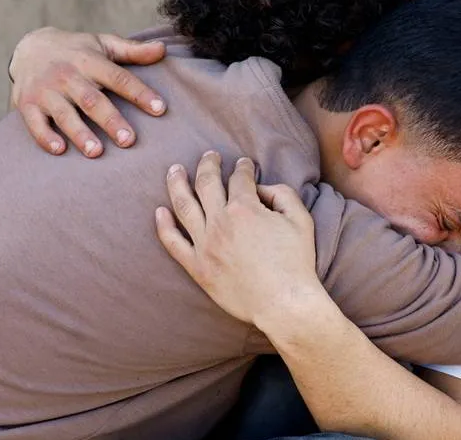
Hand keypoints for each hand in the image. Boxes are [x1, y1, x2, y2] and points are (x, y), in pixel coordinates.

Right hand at [9, 27, 167, 156]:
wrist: (29, 48)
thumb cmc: (76, 51)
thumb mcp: (103, 44)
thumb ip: (132, 50)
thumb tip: (163, 49)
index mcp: (90, 61)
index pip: (118, 77)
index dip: (139, 93)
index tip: (160, 109)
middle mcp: (67, 75)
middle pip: (91, 99)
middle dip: (110, 120)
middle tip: (129, 140)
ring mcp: (46, 91)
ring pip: (64, 114)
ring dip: (79, 133)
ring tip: (96, 152)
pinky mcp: (27, 104)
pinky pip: (34, 123)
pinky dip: (45, 136)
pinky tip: (59, 150)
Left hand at [155, 152, 324, 328]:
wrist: (284, 303)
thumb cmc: (296, 263)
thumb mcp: (301, 219)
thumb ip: (282, 194)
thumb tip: (262, 189)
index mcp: (245, 208)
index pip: (239, 178)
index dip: (243, 167)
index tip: (244, 165)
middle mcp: (220, 222)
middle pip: (206, 182)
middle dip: (208, 164)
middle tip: (209, 156)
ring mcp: (205, 245)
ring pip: (183, 205)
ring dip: (176, 183)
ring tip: (174, 170)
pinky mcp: (197, 267)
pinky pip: (173, 243)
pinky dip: (163, 225)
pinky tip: (159, 211)